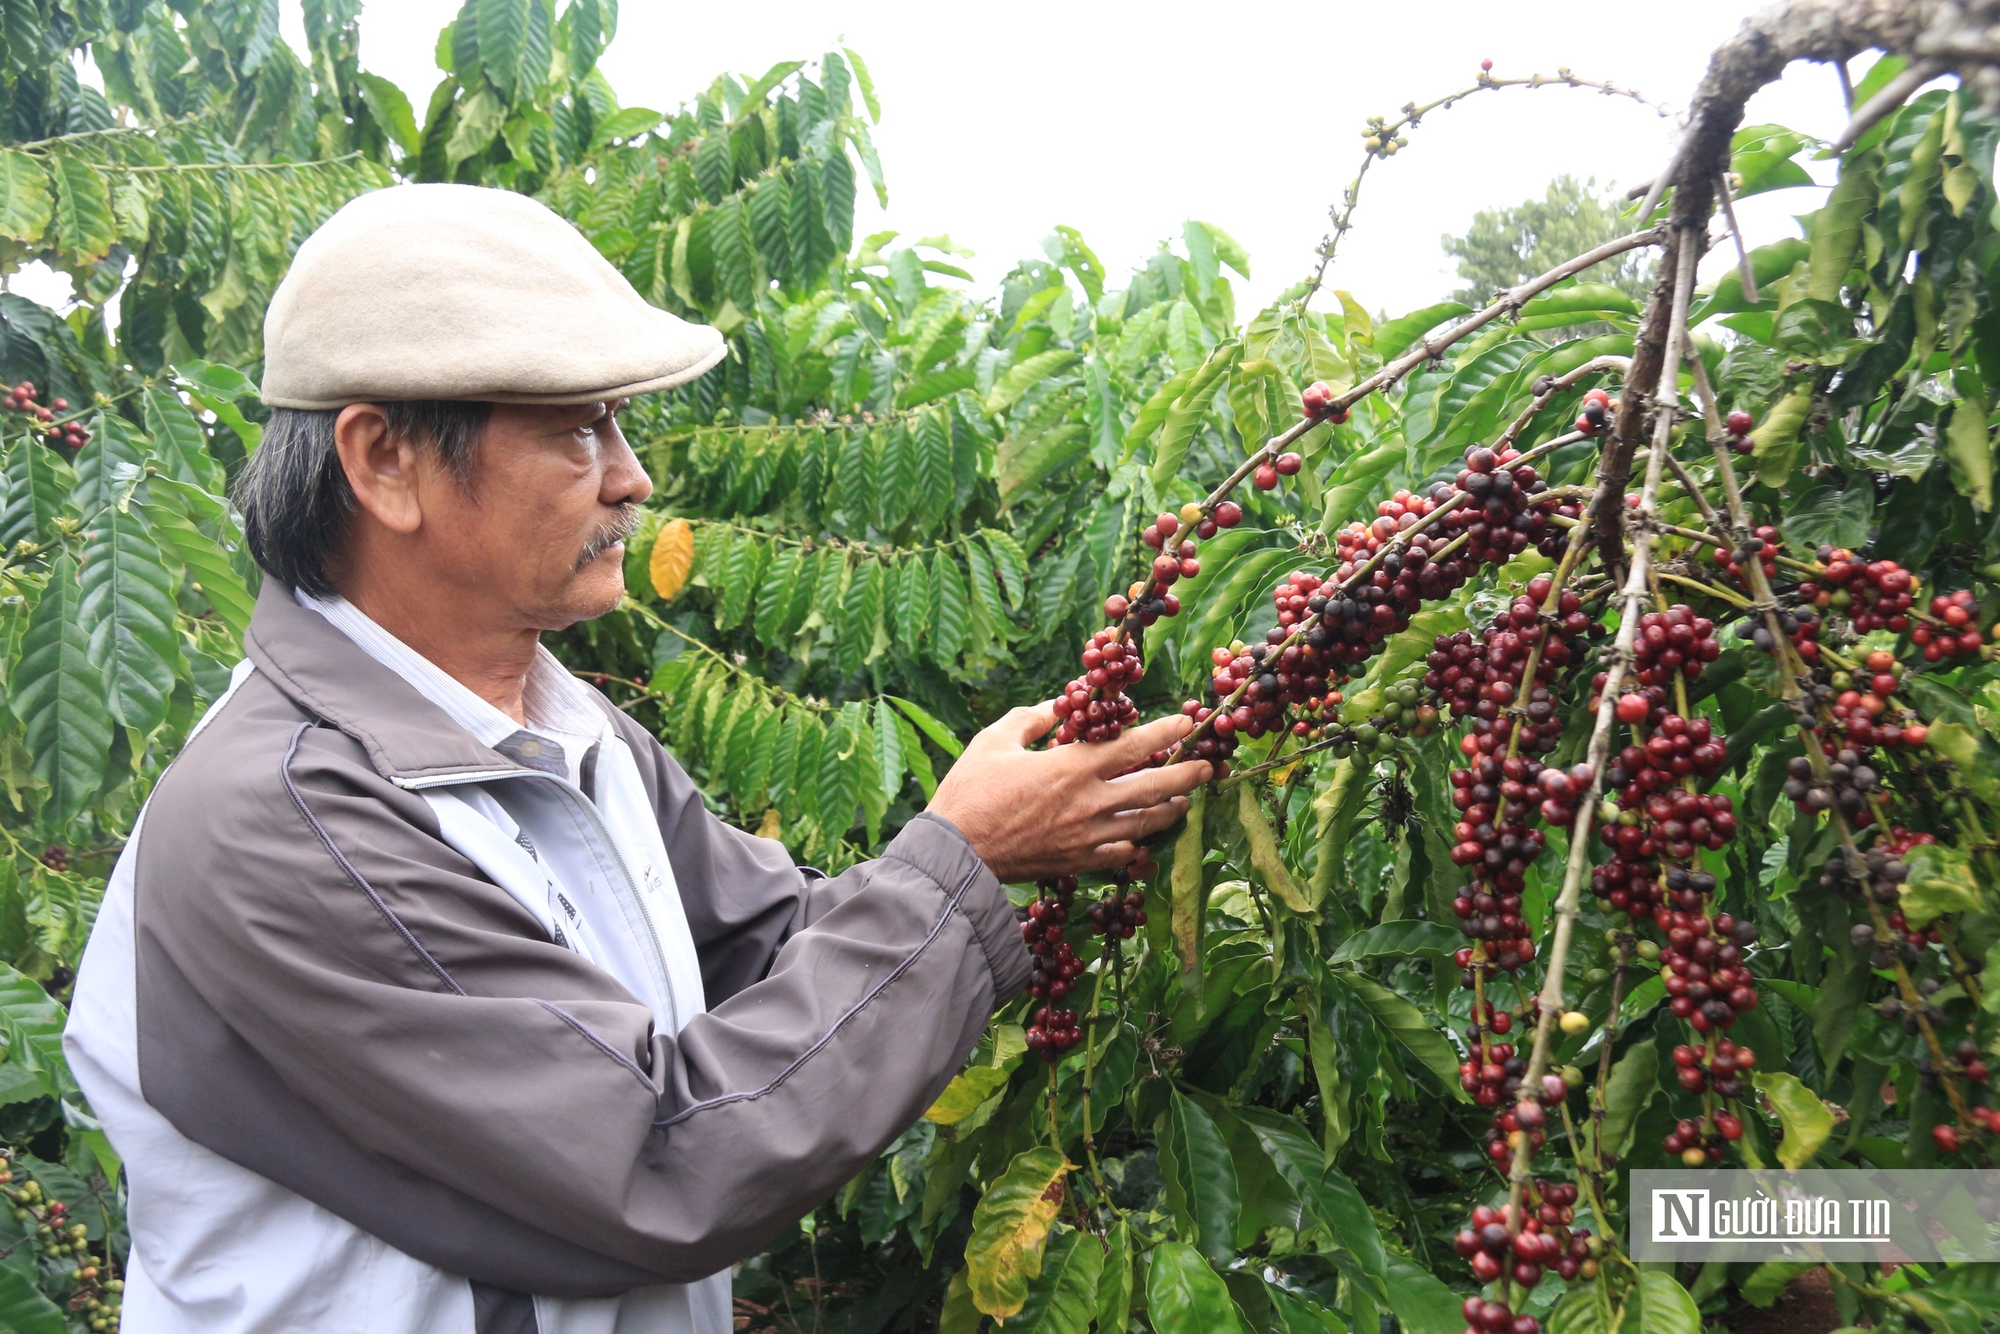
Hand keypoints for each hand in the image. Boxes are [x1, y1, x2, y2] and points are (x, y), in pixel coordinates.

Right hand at [926, 703, 1211, 882]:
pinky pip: (1122, 855)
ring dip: (1170, 810)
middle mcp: (1090, 802)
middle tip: (1207, 766)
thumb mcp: (995, 740)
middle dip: (1187, 775)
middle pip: (1154, 787)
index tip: (1188, 722)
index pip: (1134, 745)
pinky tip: (1145, 840)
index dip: (1167, 731)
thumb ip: (1032, 719)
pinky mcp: (1079, 863)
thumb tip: (1059, 705)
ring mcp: (1088, 836)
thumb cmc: (970, 791)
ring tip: (1184, 801)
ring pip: (1146, 824)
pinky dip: (1139, 846)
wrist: (955, 853)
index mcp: (1073, 766)